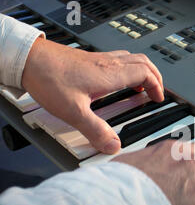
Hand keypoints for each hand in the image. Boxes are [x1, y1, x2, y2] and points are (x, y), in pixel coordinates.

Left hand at [22, 38, 163, 153]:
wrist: (28, 58)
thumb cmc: (48, 77)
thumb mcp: (74, 111)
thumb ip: (95, 130)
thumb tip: (113, 145)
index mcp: (111, 74)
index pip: (145, 73)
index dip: (156, 86)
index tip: (157, 98)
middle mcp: (108, 63)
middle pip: (143, 62)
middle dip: (154, 77)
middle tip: (156, 91)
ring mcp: (99, 59)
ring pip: (131, 58)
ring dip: (142, 71)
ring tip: (141, 85)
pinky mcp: (90, 59)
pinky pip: (118, 59)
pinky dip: (127, 69)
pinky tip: (116, 80)